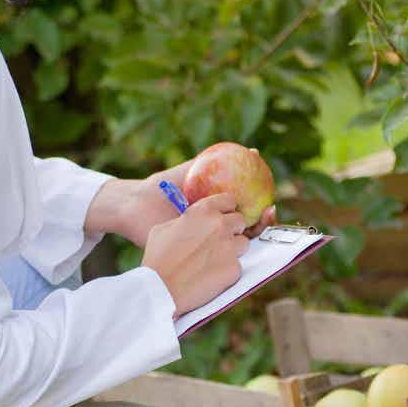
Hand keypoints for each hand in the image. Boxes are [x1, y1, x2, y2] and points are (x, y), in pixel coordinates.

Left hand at [112, 152, 275, 247]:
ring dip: (256, 231)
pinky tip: (243, 235)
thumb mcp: (190, 172)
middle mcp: (213, 228)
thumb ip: (214, 162)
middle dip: (265, 220)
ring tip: (263, 216)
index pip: (246, 211)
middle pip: (247, 227)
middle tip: (270, 209)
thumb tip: (250, 150)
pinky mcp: (197, 254)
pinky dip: (235, 249)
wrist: (135, 206)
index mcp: (215, 211)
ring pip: (238, 242)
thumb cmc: (160, 188)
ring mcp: (206, 242)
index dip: (262, 207)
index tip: (271, 196)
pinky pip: (220, 256)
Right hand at [142, 193, 248, 314]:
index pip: (229, 200)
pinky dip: (228, 270)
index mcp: (204, 211)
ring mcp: (230, 248)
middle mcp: (221, 225)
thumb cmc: (157, 258)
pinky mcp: (235, 269)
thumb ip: (185, 220)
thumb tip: (193, 221)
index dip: (225, 210)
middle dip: (231, 230)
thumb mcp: (164, 228)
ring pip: (243, 243)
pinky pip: (238, 266)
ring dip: (233, 249)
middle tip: (217, 241)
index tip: (221, 217)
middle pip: (239, 221)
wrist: (161, 288)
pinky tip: (211, 275)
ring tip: (215, 260)